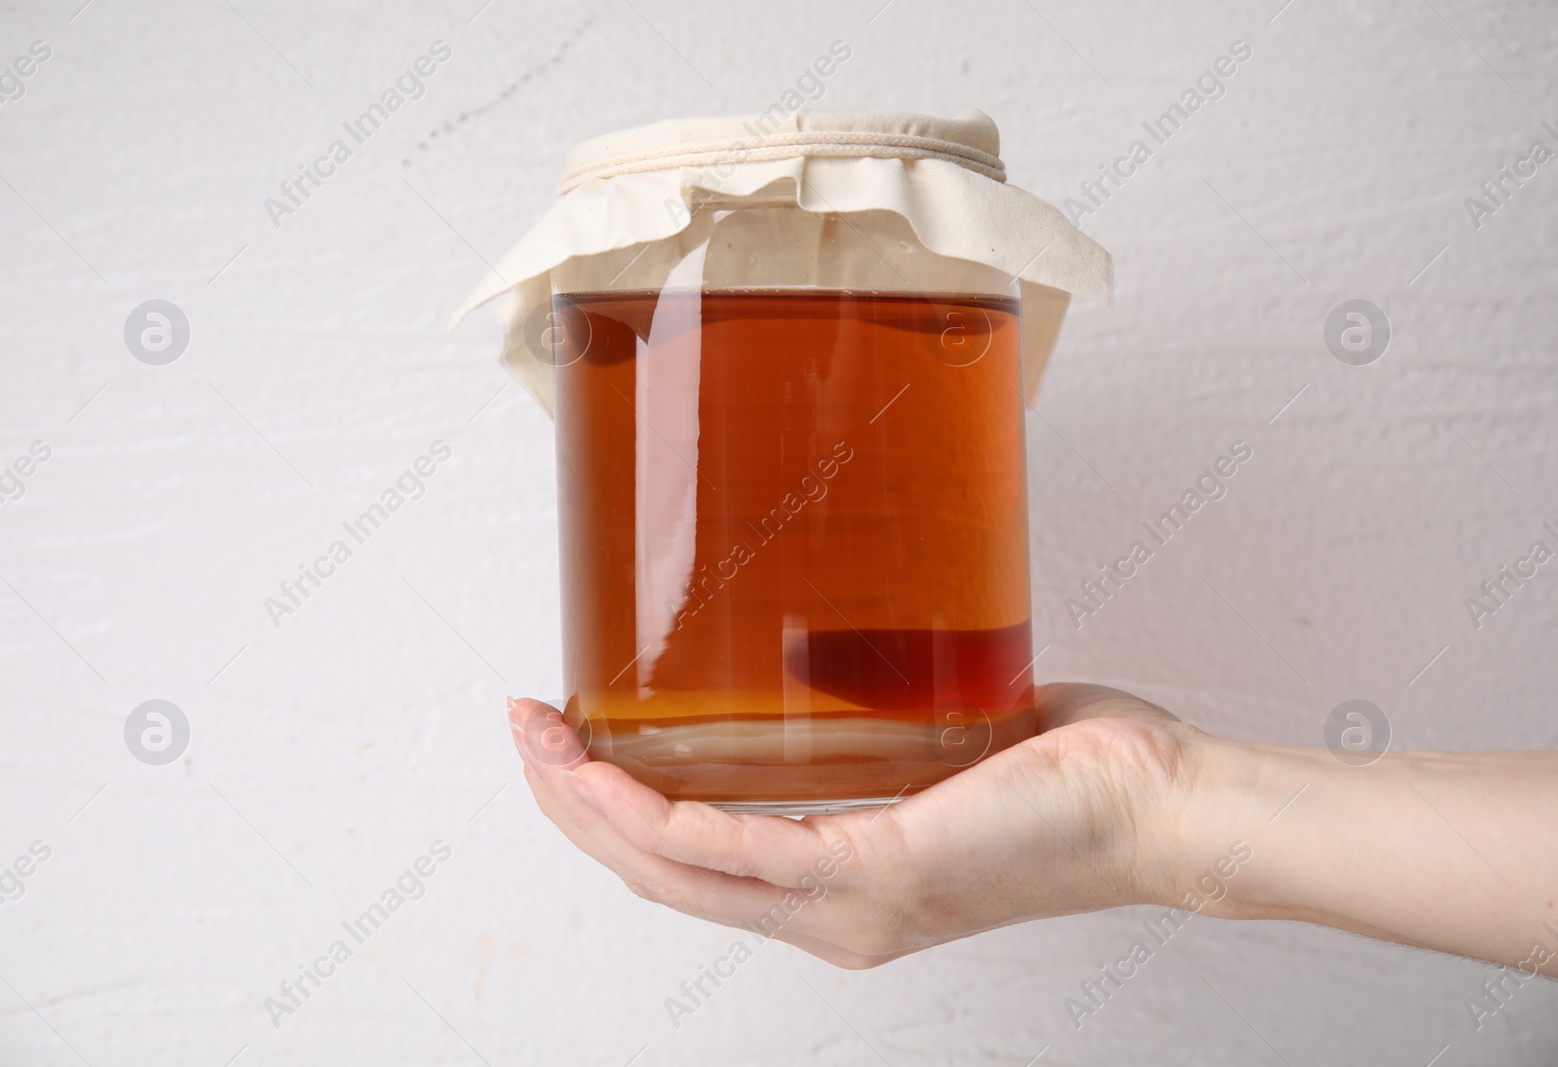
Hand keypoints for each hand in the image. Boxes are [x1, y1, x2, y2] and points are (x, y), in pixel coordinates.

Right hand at [508, 684, 1199, 967]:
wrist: (1162, 809)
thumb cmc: (1075, 777)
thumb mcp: (949, 744)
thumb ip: (884, 721)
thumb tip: (844, 648)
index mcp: (841, 884)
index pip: (697, 863)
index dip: (612, 812)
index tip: (564, 741)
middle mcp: (830, 913)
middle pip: (661, 874)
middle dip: (572, 804)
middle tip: (524, 730)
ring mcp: (848, 904)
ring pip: (676, 869)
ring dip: (590, 806)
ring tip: (538, 740)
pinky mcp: (875, 872)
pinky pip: (735, 852)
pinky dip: (656, 816)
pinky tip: (609, 773)